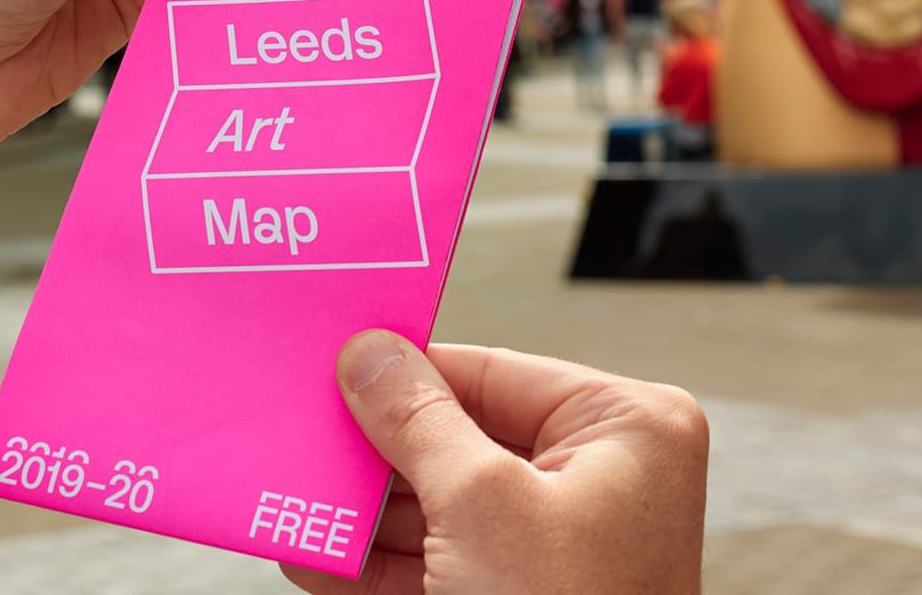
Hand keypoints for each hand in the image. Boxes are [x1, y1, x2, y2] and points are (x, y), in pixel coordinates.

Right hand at [284, 332, 707, 594]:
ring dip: (367, 513)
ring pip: (446, 505)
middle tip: (302, 433)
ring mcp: (565, 544)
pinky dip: (379, 566)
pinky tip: (315, 556)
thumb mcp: (480, 505)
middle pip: (465, 437)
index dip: (408, 369)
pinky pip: (446, 563)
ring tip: (295, 499)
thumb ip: (417, 422)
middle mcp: (606, 477)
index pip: (494, 372)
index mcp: (626, 428)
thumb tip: (371, 356)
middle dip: (379, 451)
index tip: (333, 361)